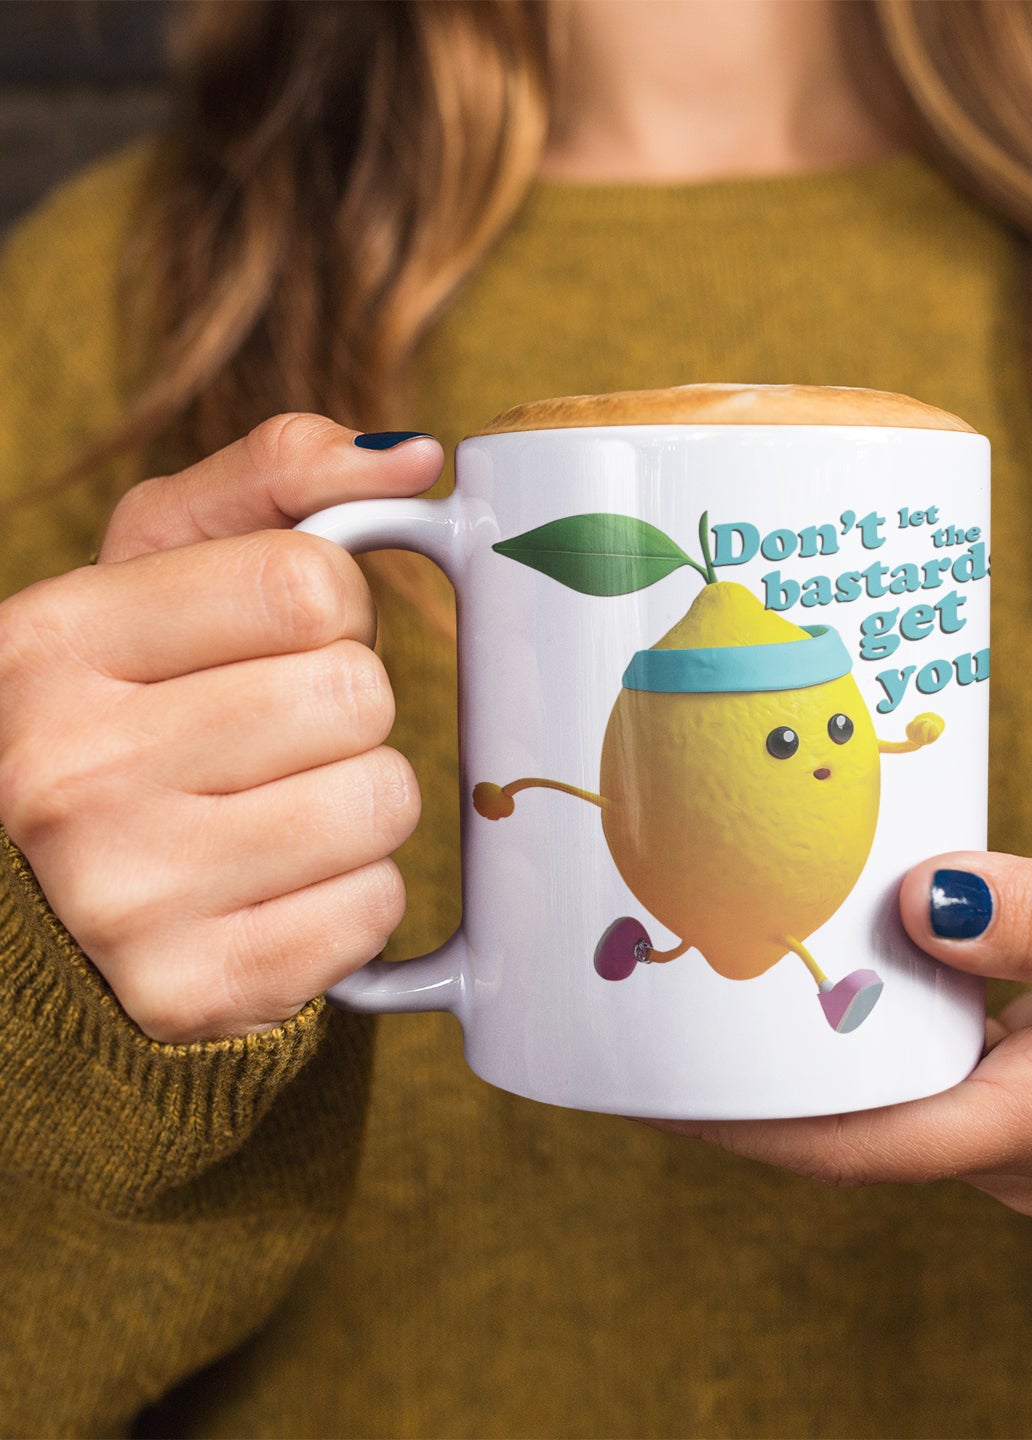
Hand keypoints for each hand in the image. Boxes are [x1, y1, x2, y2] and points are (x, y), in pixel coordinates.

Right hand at [0, 415, 443, 1041]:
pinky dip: (351, 895)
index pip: (311, 583)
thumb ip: (271, 481)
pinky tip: (275, 887)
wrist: (41, 902)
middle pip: (356, 695)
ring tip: (273, 809)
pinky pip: (375, 908)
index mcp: (52, 643)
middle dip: (344, 707)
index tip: (278, 639)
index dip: (329, 607)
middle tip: (271, 734)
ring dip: (358, 800)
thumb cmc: (121, 709)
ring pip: (383, 800)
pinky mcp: (194, 991)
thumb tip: (416, 457)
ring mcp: (125, 897)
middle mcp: (69, 771)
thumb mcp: (150, 570)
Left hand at [658, 813, 1031, 1214]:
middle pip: (862, 1128)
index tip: (669, 1076)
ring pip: (885, 1099)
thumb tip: (922, 903)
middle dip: (761, 1080)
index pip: (876, 1142)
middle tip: (665, 997)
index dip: (761, 1120)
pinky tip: (820, 964)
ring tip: (716, 971)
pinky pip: (920, 1066)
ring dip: (807, 1049)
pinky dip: (864, 1025)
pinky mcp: (1028, 1081)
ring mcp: (1029, 1118)